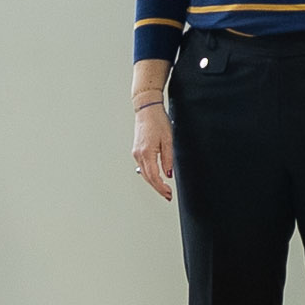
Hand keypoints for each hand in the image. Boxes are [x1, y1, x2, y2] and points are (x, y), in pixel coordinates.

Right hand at [130, 89, 175, 204]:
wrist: (147, 109)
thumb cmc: (157, 121)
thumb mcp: (168, 140)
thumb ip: (168, 159)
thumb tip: (168, 174)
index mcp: (146, 153)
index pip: (153, 176)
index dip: (161, 188)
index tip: (168, 194)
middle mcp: (139, 154)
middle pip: (147, 178)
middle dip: (158, 188)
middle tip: (168, 195)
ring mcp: (136, 153)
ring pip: (144, 173)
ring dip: (154, 182)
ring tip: (164, 189)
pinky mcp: (137, 150)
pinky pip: (142, 167)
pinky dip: (149, 174)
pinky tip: (156, 177)